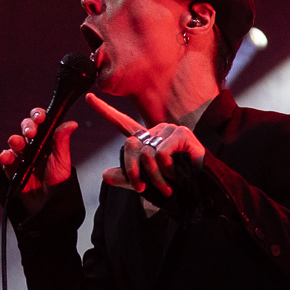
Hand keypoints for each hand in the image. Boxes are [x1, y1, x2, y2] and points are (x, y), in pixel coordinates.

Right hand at [0, 106, 79, 211]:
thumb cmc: (58, 183)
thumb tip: (71, 123)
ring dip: (15, 140)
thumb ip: (62, 141)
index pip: (40, 123)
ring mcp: (22, 157)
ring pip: (15, 141)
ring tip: (18, 144)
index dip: (38, 116)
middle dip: (27, 126)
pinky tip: (9, 158)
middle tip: (31, 132)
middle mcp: (34, 146)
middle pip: (26, 128)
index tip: (41, 118)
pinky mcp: (12, 168)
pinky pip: (5, 158)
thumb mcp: (62, 161)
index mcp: (47, 141)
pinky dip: (5, 156)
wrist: (50, 206)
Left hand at [87, 92, 205, 197]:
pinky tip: (179, 169)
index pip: (121, 123)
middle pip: (130, 146)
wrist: (201, 191)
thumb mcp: (146, 183)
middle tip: (144, 188)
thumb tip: (105, 176)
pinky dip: (167, 167)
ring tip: (168, 182)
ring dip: (155, 174)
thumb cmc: (177, 185)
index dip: (105, 111)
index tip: (88, 97)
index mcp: (146, 140)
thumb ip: (127, 178)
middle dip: (134, 172)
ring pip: (146, 153)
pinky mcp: (181, 133)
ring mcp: (169, 130)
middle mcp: (155, 132)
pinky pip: (161, 152)